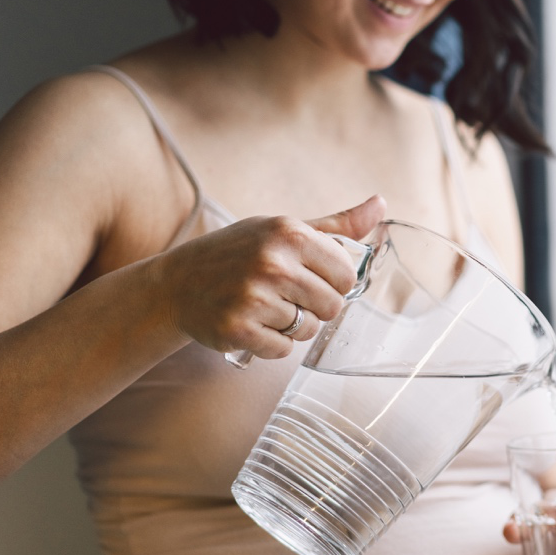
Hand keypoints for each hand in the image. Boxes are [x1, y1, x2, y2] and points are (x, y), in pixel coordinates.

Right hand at [149, 195, 384, 358]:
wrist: (176, 283)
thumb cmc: (237, 254)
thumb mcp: (283, 230)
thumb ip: (336, 226)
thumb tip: (379, 205)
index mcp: (289, 233)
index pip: (348, 275)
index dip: (333, 283)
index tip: (310, 278)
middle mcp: (272, 263)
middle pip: (332, 306)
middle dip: (314, 307)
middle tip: (284, 296)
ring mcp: (253, 297)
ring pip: (308, 330)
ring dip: (292, 326)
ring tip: (263, 308)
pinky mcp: (238, 329)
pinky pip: (283, 350)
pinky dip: (271, 344)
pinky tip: (251, 324)